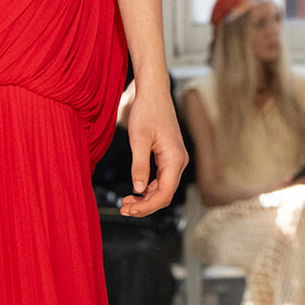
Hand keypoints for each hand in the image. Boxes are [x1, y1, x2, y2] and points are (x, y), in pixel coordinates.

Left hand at [119, 85, 187, 218]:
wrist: (154, 94)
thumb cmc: (147, 112)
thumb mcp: (139, 139)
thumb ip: (139, 166)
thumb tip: (138, 190)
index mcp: (175, 159)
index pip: (165, 193)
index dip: (148, 206)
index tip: (130, 210)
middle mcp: (179, 161)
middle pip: (165, 194)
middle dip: (145, 205)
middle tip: (124, 209)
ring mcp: (176, 160)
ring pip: (163, 188)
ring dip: (145, 198)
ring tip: (126, 203)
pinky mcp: (170, 157)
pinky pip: (161, 179)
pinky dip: (148, 188)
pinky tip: (135, 192)